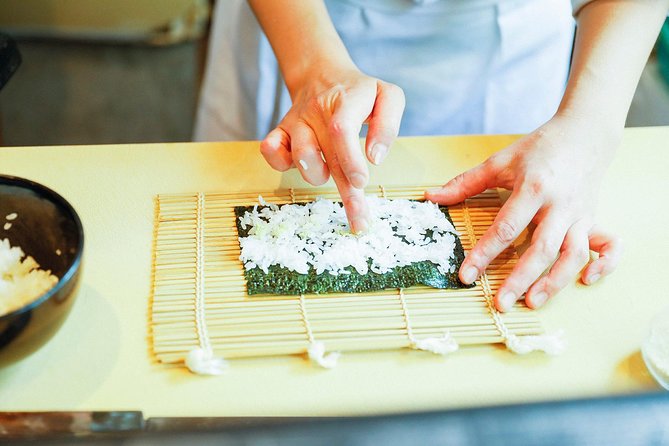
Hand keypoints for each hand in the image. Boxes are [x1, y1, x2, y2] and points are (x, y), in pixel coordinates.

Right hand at [259, 66, 404, 232]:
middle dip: (345, 192)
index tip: (361, 182)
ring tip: (328, 173)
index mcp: (346, 99)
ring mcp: (297, 121)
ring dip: (315, 174)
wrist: (323, 75)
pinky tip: (295, 166)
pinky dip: (278, 162)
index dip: (350, 159)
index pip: (342, 129)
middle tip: (359, 219)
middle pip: (325, 153)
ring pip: (298, 155)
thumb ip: (388, 124)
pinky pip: (270, 150)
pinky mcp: (281, 131)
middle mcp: (317, 110)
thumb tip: (375, 157)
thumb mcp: (388, 96)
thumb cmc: (361, 94)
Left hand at [426, 116, 622, 311]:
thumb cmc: (538, 148)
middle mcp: (560, 205)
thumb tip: (430, 197)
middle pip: (542, 248)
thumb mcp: (500, 161)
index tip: (466, 276)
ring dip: (555, 282)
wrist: (584, 132)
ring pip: (573, 255)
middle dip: (520, 279)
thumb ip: (465, 183)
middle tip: (500, 304)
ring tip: (532, 303)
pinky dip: (604, 265)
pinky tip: (586, 281)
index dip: (484, 254)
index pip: (506, 227)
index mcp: (533, 188)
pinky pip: (608, 247)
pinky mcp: (594, 219)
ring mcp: (580, 215)